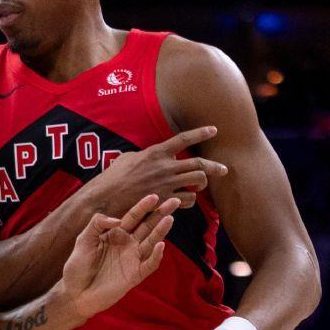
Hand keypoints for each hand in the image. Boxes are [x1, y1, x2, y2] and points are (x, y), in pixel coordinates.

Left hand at [56, 194, 178, 324]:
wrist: (75, 292)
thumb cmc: (78, 265)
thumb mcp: (84, 239)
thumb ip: (97, 224)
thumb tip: (118, 220)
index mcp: (116, 234)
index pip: (133, 217)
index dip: (144, 207)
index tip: (154, 196)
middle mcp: (128, 244)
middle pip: (148, 226)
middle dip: (160, 214)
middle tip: (175, 201)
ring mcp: (133, 260)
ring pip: (151, 242)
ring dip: (161, 231)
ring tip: (169, 219)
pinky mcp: (135, 276)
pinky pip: (149, 264)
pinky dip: (156, 256)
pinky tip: (160, 245)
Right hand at [94, 126, 227, 212]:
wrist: (106, 199)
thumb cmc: (112, 179)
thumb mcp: (126, 159)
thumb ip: (143, 156)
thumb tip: (146, 156)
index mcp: (155, 153)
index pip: (183, 139)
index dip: (201, 133)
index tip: (214, 129)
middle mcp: (165, 167)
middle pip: (199, 163)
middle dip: (215, 167)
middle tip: (223, 169)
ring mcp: (167, 184)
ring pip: (197, 181)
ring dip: (202, 184)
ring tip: (200, 187)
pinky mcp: (165, 200)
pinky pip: (188, 199)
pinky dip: (189, 200)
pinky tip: (185, 200)